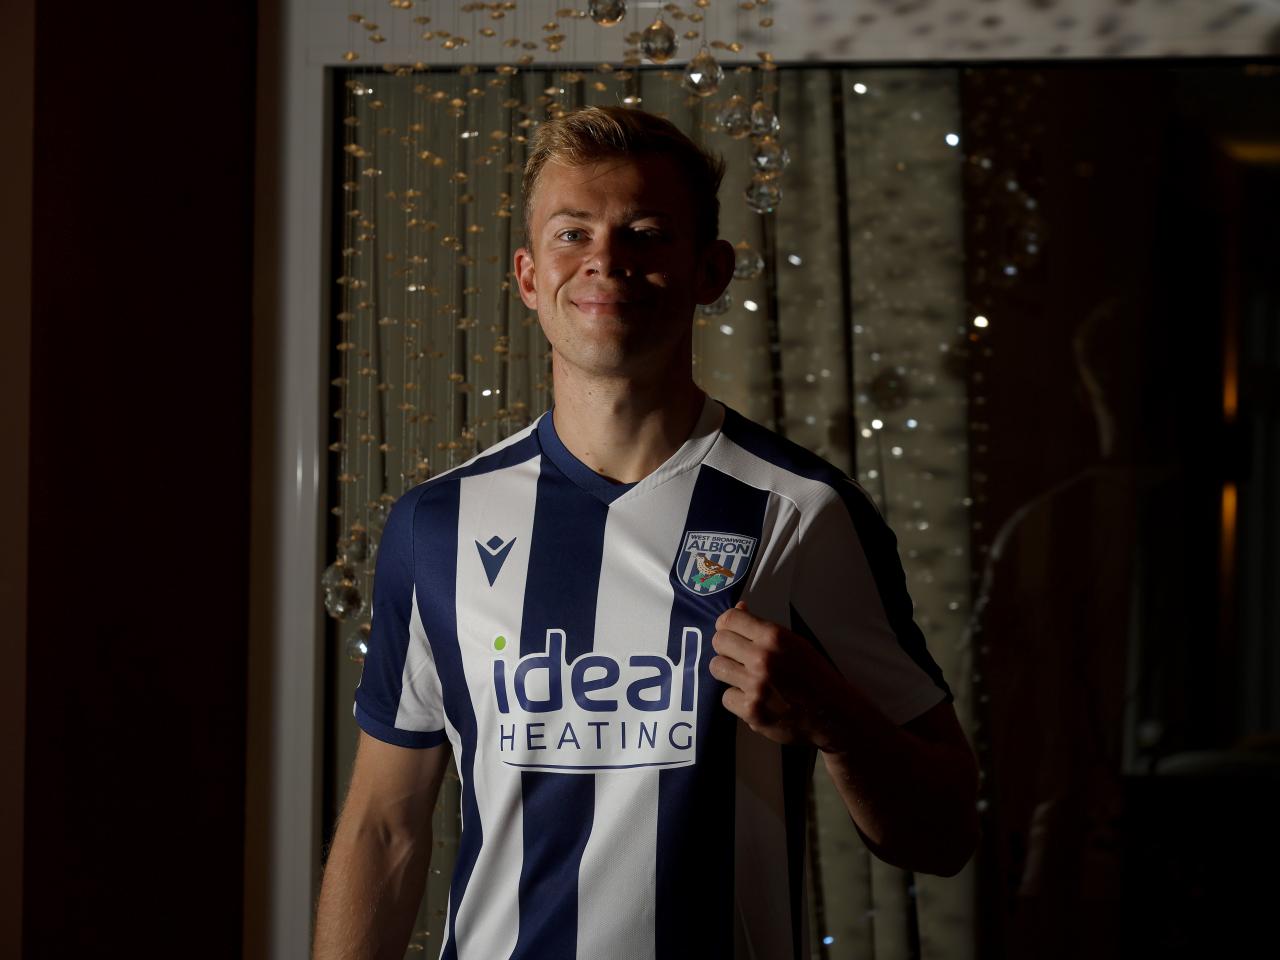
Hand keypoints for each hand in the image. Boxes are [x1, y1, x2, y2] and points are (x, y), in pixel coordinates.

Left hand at [709, 601, 850, 750]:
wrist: (834, 713)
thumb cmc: (815, 675)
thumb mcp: (795, 643)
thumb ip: (764, 628)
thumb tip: (739, 609)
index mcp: (774, 637)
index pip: (730, 619)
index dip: (726, 625)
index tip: (730, 632)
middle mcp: (762, 658)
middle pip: (718, 641)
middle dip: (726, 647)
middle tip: (737, 656)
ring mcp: (755, 686)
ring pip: (717, 668)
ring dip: (729, 672)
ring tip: (745, 678)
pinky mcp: (751, 711)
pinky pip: (726, 697)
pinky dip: (738, 699)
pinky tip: (754, 699)